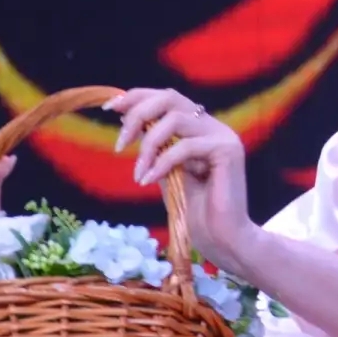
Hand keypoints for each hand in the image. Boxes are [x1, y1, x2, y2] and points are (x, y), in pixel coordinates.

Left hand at [107, 88, 255, 273]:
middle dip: (138, 113)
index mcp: (202, 128)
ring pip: (175, 120)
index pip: (168, 98)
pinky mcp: (228, 151)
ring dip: (147, 145)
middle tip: (120, 142)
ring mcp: (223, 136)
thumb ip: (156, 147)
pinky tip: (148, 181)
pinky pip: (184, 147)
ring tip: (137, 171)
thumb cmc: (197, 212)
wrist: (224, 239)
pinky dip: (161, 163)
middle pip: (170, 98)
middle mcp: (214, 127)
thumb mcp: (167, 172)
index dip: (137, 97)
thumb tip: (129, 122)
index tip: (109, 109)